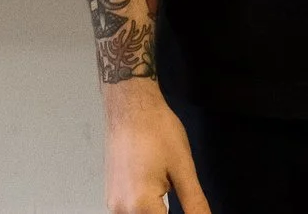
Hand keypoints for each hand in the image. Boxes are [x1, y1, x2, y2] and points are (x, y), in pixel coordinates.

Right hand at [102, 80, 210, 213]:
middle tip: (177, 189)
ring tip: (168, 188)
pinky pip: (131, 211)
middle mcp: (121, 209)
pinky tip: (158, 193)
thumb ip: (195, 204)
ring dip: (156, 212)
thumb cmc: (156, 130)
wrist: (131, 105)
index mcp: (140, 205)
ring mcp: (113, 203)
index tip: (193, 208)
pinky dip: (147, 208)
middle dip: (167, 212)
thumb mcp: (184, 169)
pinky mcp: (112, 195)